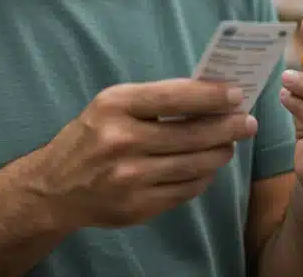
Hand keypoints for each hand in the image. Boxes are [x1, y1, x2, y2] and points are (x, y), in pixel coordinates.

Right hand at [28, 79, 258, 228]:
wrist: (55, 188)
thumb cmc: (91, 137)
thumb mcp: (112, 106)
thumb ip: (155, 100)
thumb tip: (211, 95)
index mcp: (115, 106)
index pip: (175, 97)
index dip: (211, 96)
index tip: (236, 95)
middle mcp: (121, 141)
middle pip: (192, 134)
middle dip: (227, 127)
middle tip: (247, 123)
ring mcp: (130, 177)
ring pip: (194, 165)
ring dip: (220, 153)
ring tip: (229, 145)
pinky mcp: (138, 206)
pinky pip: (185, 191)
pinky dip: (202, 177)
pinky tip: (206, 167)